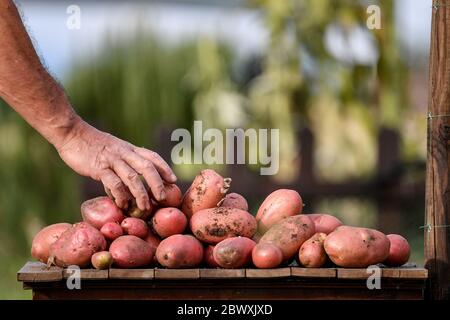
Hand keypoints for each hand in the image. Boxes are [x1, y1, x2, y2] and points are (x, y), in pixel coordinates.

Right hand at [55, 119, 176, 210]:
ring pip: (133, 177)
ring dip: (141, 193)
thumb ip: (123, 164)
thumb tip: (130, 187)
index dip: (165, 168)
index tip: (174, 180)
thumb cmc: (91, 146)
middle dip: (158, 183)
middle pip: (147, 167)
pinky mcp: (98, 167)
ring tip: (145, 207)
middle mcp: (124, 153)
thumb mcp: (113, 150)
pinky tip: (122, 204)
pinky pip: (114, 182)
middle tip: (164, 198)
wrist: (71, 134)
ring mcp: (112, 159)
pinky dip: (120, 195)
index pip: (152, 157)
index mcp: (129, 149)